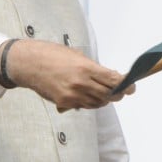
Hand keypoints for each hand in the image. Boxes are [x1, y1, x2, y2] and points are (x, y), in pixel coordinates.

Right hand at [1, 39, 134, 108]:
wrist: (29, 64)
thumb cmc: (53, 55)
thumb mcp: (78, 56)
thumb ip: (95, 69)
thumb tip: (112, 77)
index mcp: (86, 68)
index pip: (114, 80)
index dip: (126, 85)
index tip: (132, 86)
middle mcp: (81, 83)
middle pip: (109, 95)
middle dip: (118, 94)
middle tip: (122, 91)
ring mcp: (72, 95)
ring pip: (98, 103)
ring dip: (104, 99)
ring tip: (104, 92)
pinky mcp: (64, 103)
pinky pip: (84, 106)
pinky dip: (90, 102)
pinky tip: (88, 95)